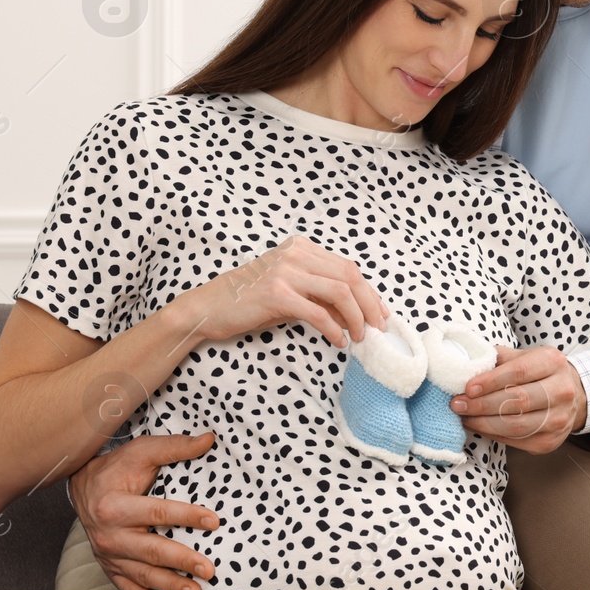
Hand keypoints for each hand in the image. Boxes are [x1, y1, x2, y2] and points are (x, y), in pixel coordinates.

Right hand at [69, 432, 220, 589]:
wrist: (82, 487)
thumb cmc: (117, 468)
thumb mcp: (142, 451)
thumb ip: (174, 447)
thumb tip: (209, 439)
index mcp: (116, 506)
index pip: (158, 512)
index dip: (188, 516)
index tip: (215, 521)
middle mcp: (109, 534)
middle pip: (151, 550)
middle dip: (182, 562)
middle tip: (209, 570)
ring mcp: (107, 554)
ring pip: (141, 574)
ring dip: (169, 585)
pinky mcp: (108, 565)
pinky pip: (126, 587)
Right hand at [177, 234, 388, 348]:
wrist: (208, 307)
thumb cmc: (250, 301)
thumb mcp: (291, 291)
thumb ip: (321, 295)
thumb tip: (357, 314)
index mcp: (301, 248)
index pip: (347, 267)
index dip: (369, 292)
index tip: (380, 313)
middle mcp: (296, 254)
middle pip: (350, 276)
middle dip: (370, 305)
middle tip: (378, 328)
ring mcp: (286, 272)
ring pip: (339, 291)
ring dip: (356, 317)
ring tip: (360, 336)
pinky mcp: (277, 294)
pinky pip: (318, 313)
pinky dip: (334, 329)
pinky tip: (338, 341)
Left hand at [452, 345, 586, 453]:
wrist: (573, 395)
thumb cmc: (539, 373)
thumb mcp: (524, 356)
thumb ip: (498, 359)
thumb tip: (466, 366)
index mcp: (553, 362)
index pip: (519, 372)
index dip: (491, 381)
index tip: (468, 388)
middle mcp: (562, 390)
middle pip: (517, 400)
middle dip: (482, 404)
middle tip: (457, 404)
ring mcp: (558, 418)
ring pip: (515, 425)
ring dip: (483, 422)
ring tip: (464, 416)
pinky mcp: (550, 441)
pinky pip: (516, 440)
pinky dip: (492, 434)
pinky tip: (478, 426)